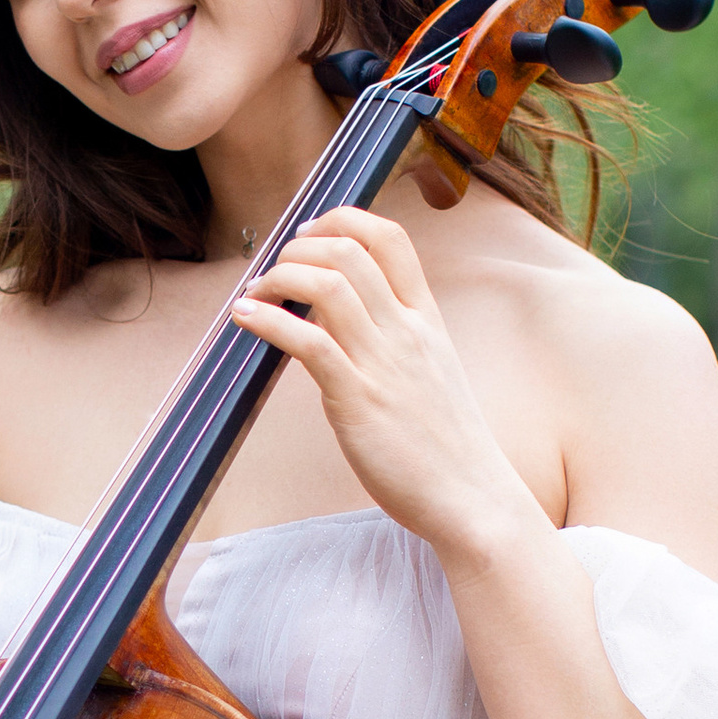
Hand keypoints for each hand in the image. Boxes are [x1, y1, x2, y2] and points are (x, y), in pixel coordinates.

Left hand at [230, 210, 543, 572]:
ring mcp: (384, 364)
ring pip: (328, 286)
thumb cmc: (446, 444)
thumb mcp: (430, 373)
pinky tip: (244, 317)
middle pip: (350, 251)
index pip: (391, 238)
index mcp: (427, 320)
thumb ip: (392, 339)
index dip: (343, 220)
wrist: (473, 498)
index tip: (309, 233)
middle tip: (273, 267)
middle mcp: (407, 331)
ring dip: (279, 276)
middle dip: (299, 247)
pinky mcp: (358, 401)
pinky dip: (269, 321)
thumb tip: (337, 318)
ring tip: (255, 292)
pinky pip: (309, 343)